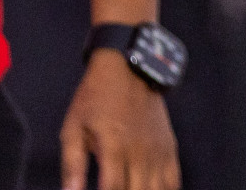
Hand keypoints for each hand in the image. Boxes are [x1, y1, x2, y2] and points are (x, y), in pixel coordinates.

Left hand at [61, 50, 179, 189]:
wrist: (130, 68)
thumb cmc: (96, 98)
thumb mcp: (73, 128)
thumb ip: (72, 165)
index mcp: (114, 147)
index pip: (112, 189)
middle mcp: (140, 151)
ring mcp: (158, 150)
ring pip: (158, 189)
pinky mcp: (169, 146)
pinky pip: (174, 179)